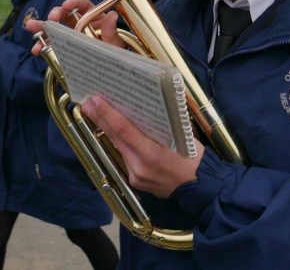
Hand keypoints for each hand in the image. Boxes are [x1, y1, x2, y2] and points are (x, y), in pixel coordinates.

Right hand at [28, 0, 122, 56]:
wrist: (108, 74)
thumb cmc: (113, 56)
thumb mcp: (114, 45)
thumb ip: (111, 32)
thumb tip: (113, 16)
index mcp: (94, 20)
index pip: (84, 6)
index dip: (74, 2)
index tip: (66, 5)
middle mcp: (80, 25)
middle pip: (65, 14)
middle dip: (55, 13)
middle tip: (51, 18)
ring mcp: (69, 36)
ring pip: (54, 27)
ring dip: (41, 26)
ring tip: (31, 27)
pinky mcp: (62, 48)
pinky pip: (50, 44)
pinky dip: (41, 46)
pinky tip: (36, 50)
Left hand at [81, 95, 203, 198]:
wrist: (203, 188)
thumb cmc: (195, 157)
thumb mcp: (180, 135)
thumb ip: (158, 125)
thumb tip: (140, 107)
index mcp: (152, 153)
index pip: (123, 129)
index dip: (107, 113)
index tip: (94, 100)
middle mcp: (139, 166)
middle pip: (115, 138)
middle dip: (99, 119)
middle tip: (87, 103)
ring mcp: (136, 176)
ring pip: (118, 148)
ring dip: (106, 131)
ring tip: (96, 114)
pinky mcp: (135, 182)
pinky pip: (124, 159)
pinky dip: (119, 145)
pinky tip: (114, 134)